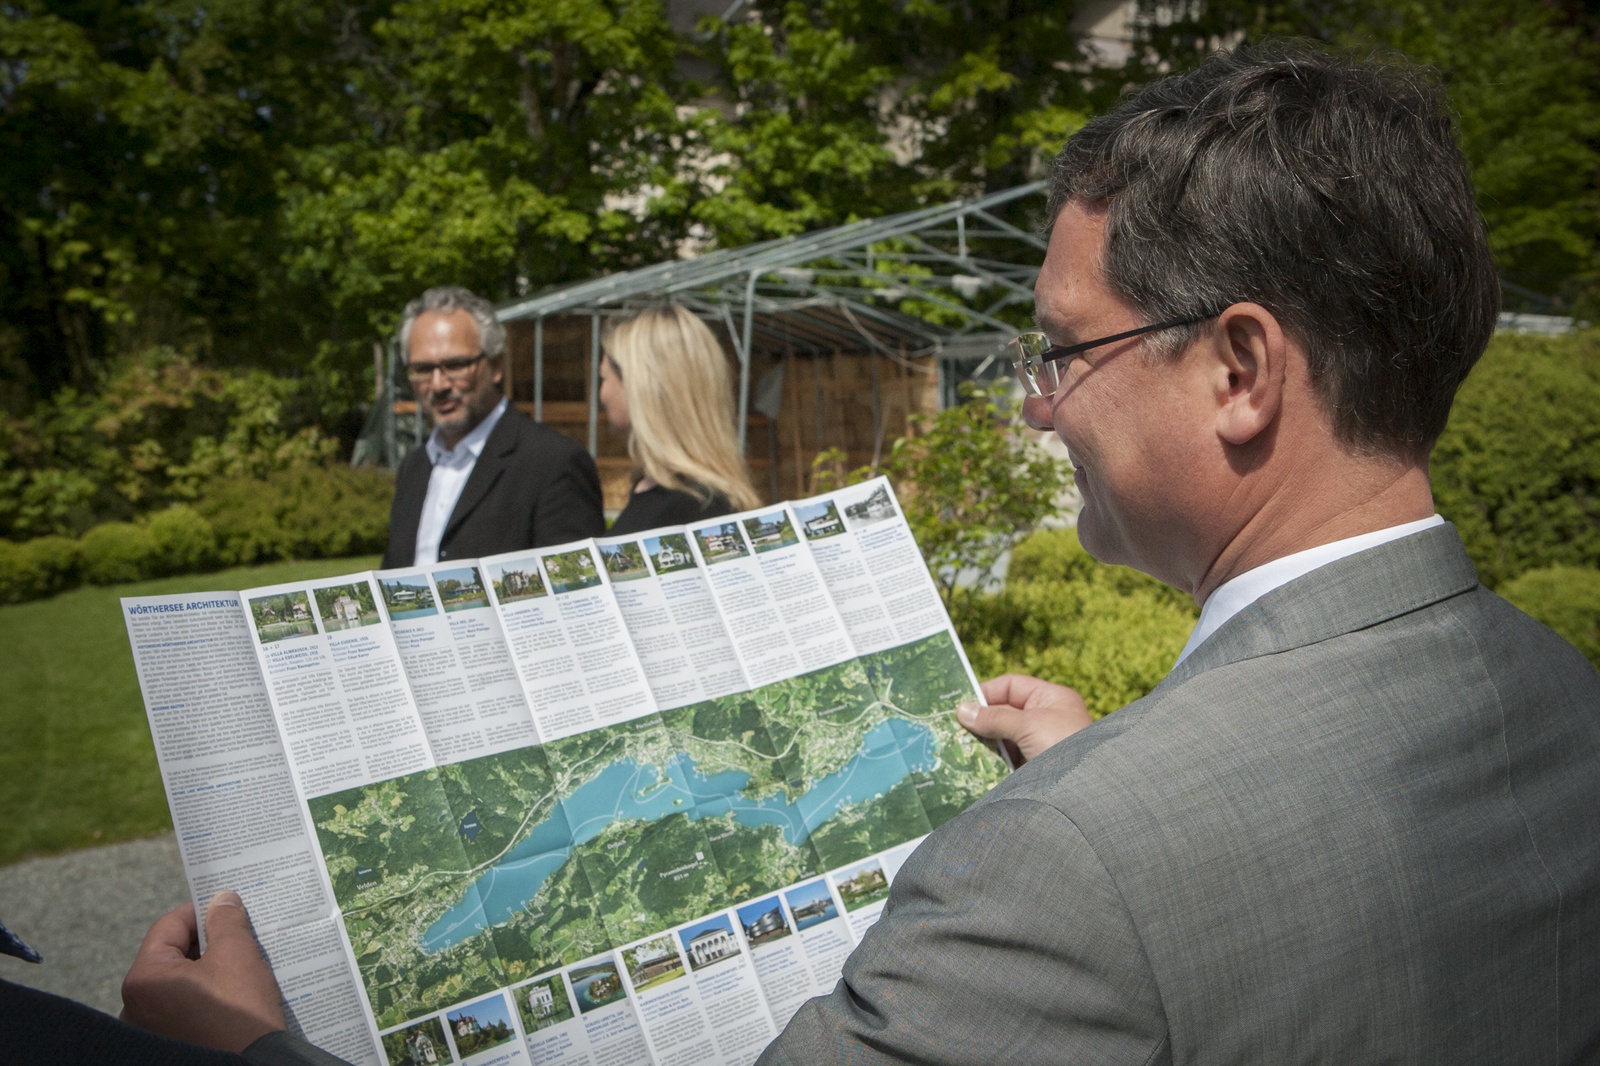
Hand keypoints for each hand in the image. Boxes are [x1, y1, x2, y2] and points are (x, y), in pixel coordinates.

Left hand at [121, 891, 286, 1052]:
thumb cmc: (240, 1013)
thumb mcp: (238, 955)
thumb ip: (225, 920)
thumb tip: (221, 899)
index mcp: (143, 979)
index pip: (169, 926)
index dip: (201, 911)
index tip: (229, 909)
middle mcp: (135, 1006)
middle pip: (172, 955)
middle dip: (207, 942)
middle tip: (239, 936)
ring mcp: (149, 1030)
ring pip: (179, 982)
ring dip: (208, 968)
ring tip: (241, 965)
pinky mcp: (167, 1044)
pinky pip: (183, 1006)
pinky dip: (206, 994)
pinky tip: (233, 993)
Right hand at [957, 674, 1092, 765]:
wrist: (1087, 795)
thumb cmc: (1065, 748)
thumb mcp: (1029, 725)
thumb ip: (995, 717)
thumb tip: (962, 710)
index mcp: (1051, 700)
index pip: (1012, 687)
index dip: (986, 692)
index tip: (960, 704)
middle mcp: (1045, 721)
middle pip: (1003, 714)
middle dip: (980, 721)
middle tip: (951, 727)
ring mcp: (1038, 747)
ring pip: (1002, 740)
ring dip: (981, 744)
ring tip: (955, 746)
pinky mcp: (1032, 771)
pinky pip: (1005, 762)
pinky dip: (989, 763)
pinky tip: (970, 765)